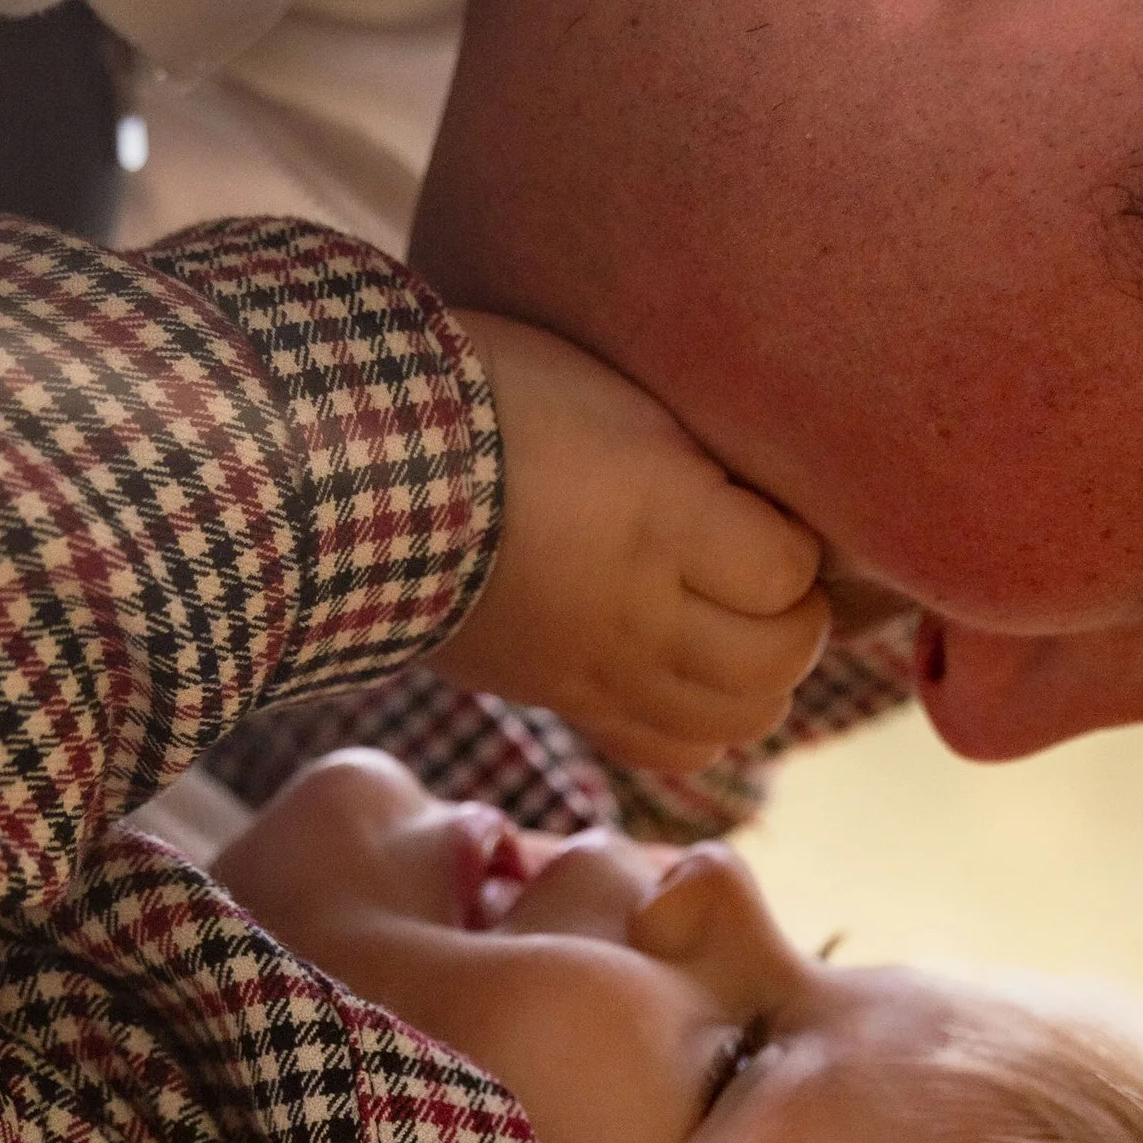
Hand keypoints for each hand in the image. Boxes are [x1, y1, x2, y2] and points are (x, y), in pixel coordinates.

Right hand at [438, 313, 829, 770]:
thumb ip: (688, 452)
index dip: (797, 543)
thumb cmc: (478, 397)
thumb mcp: (606, 390)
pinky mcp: (563, 699)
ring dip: (759, 676)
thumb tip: (758, 494)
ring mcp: (600, 669)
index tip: (765, 510)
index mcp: (658, 515)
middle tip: (768, 573)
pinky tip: (685, 669)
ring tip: (737, 625)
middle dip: (797, 617)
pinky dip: (701, 723)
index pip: (790, 571)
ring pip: (739, 722)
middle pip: (779, 660)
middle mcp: (639, 609)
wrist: (344, 476)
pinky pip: (671, 752)